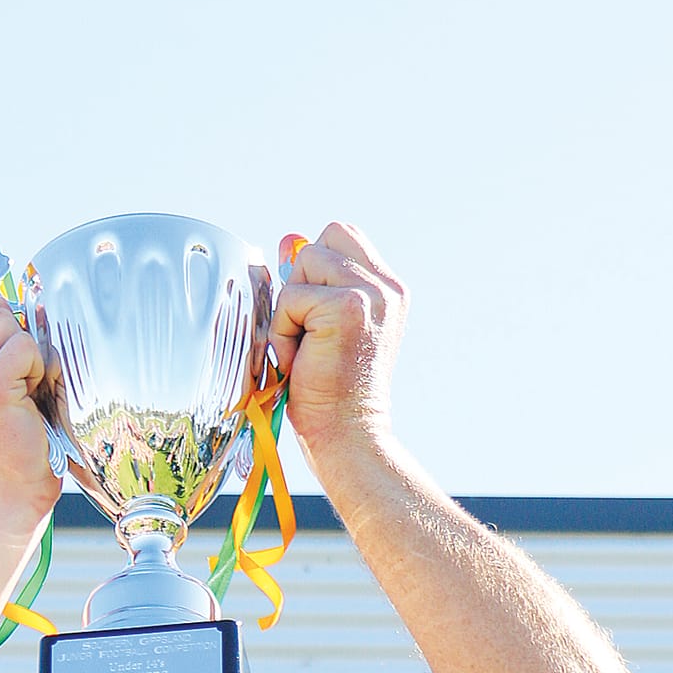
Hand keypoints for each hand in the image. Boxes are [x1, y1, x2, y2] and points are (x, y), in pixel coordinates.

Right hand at [0, 291, 57, 538]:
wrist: (12, 493)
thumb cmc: (12, 441)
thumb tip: (15, 303)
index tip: (9, 340)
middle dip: (15, 332)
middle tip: (23, 375)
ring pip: (4, 322)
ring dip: (28, 350)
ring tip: (26, 387)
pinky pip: (23, 346)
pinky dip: (38, 365)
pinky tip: (33, 395)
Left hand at [269, 221, 407, 479]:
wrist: (348, 436)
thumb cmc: (331, 392)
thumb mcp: (323, 326)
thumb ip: (313, 281)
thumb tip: (288, 239)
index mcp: (389, 290)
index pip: (343, 237)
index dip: (316, 264)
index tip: (310, 310)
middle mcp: (387, 288)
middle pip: (323, 239)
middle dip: (302, 280)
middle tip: (308, 329)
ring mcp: (371, 294)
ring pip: (305, 262)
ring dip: (290, 308)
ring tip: (304, 348)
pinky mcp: (347, 306)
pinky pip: (292, 297)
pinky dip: (283, 331)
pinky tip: (300, 360)